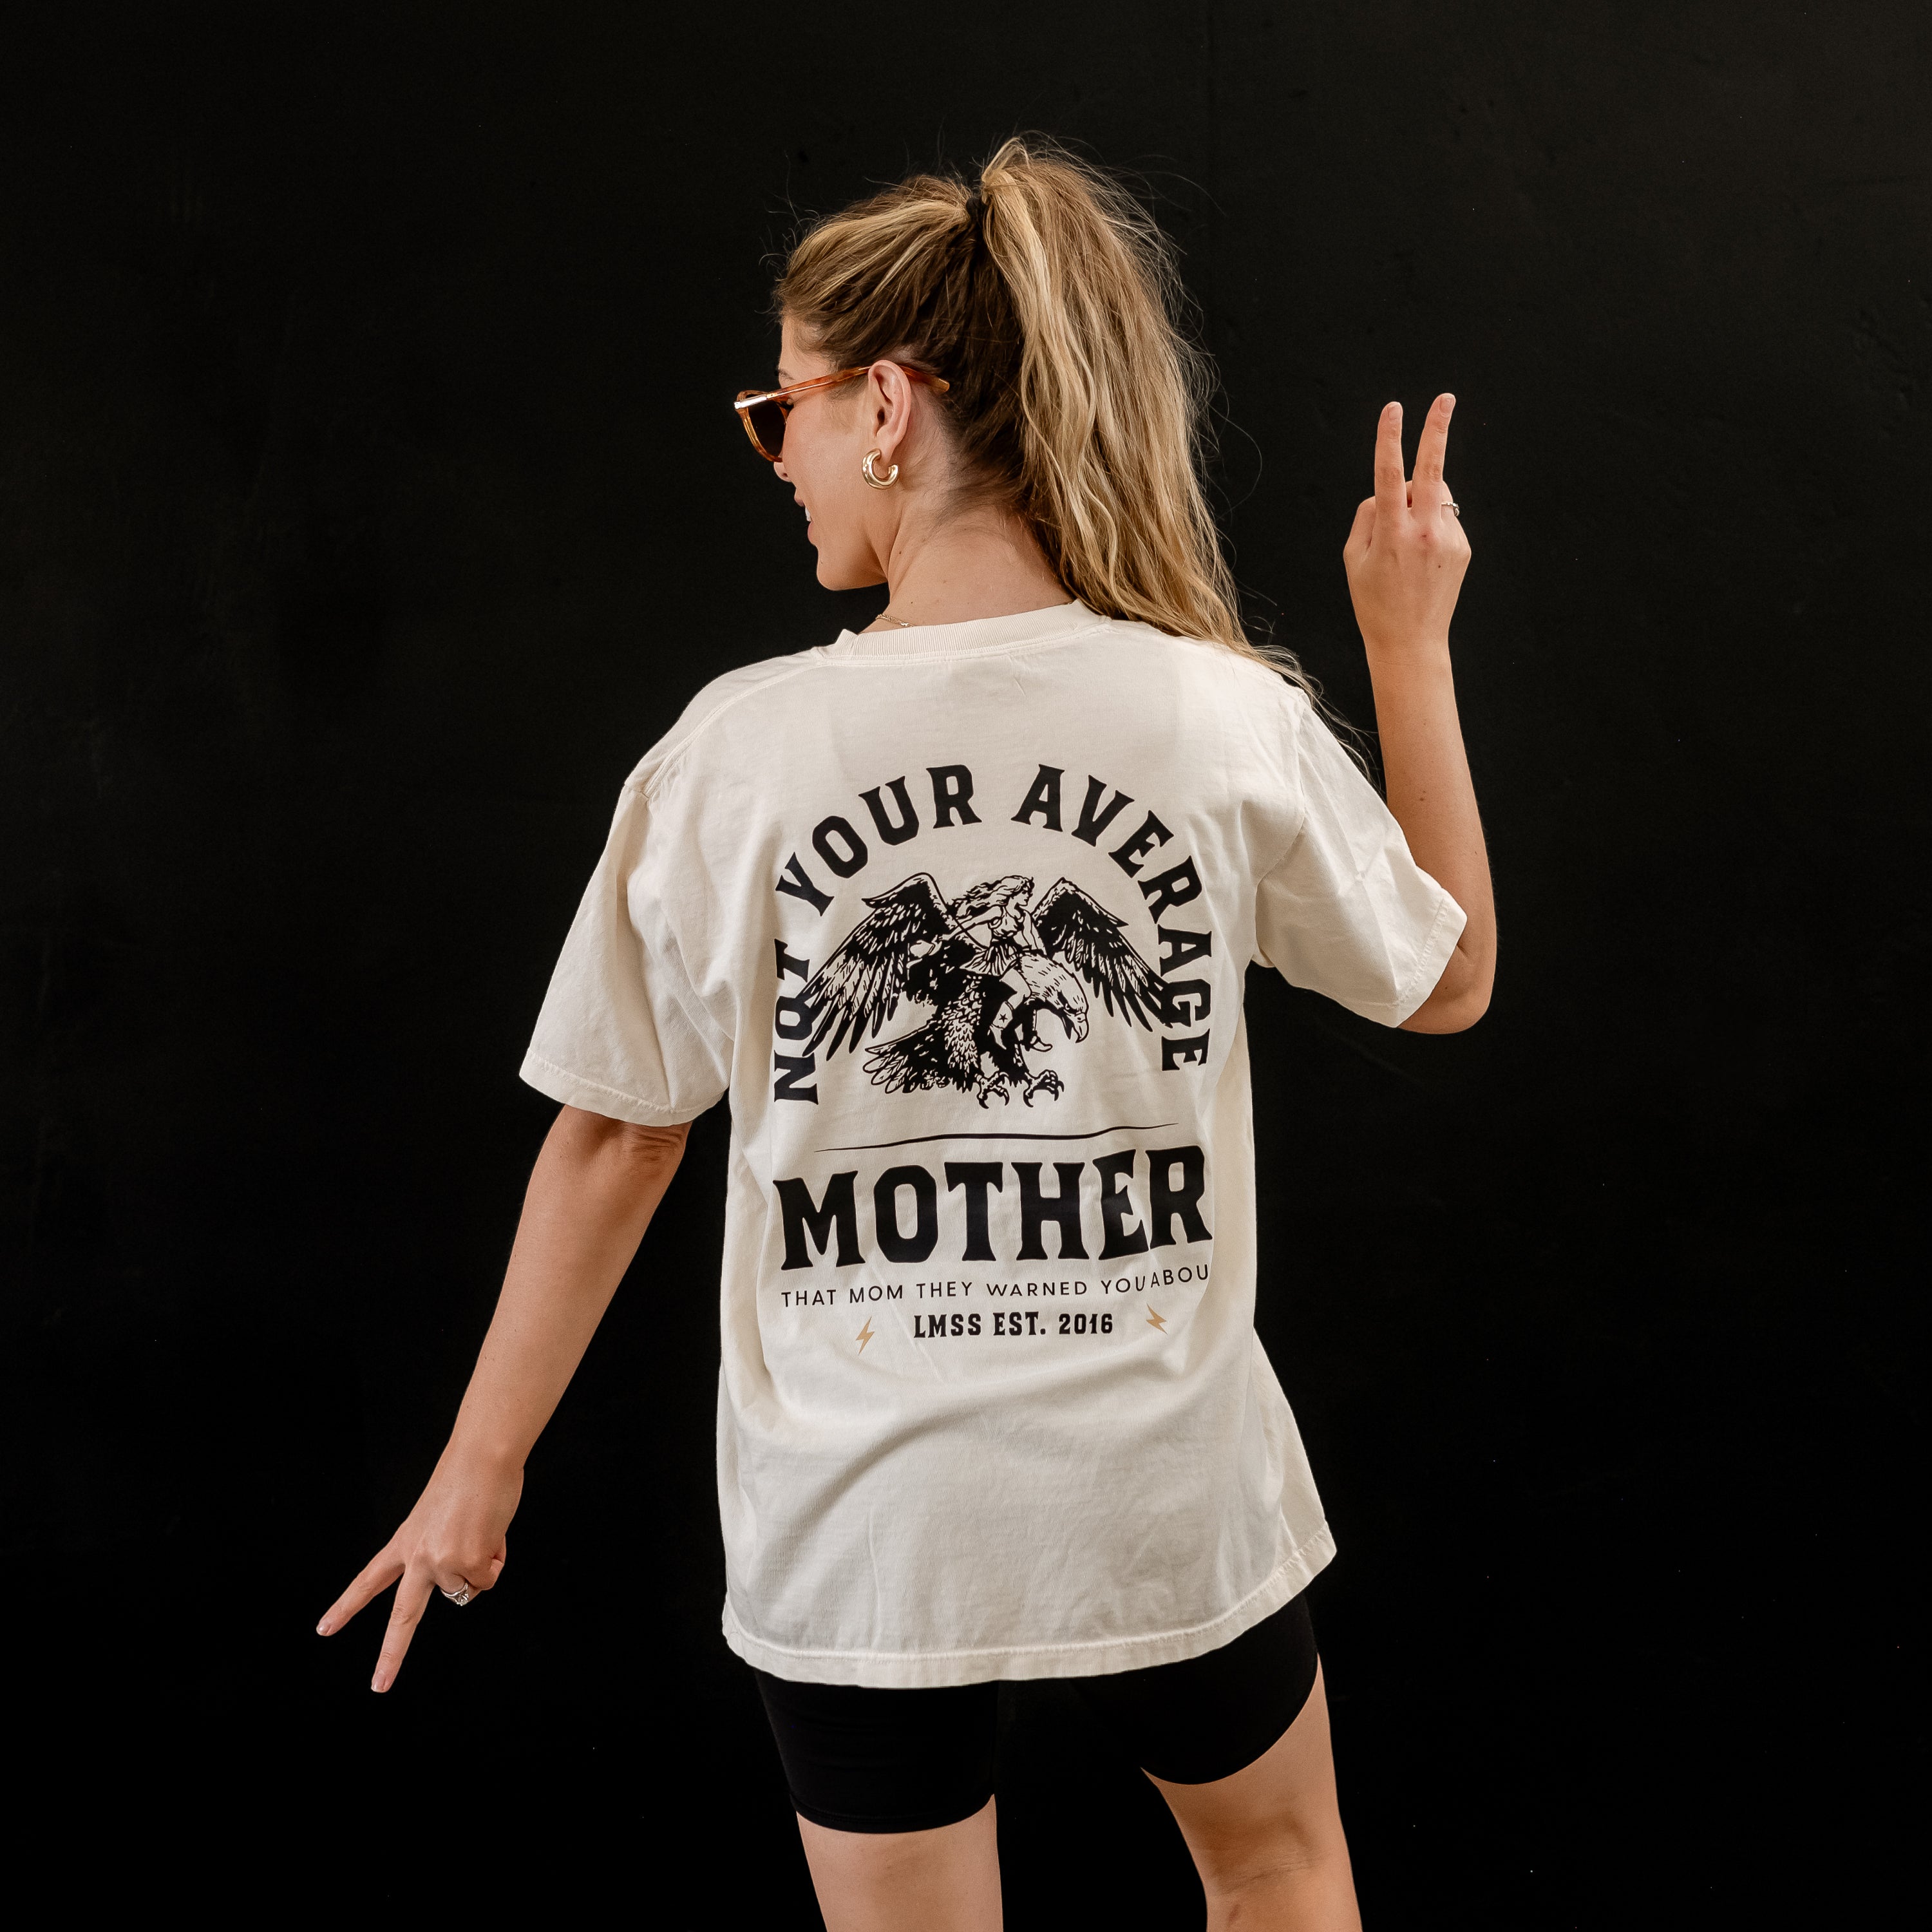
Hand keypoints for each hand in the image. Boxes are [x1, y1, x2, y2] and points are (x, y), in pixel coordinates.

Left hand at [317, 1449, 521, 1691]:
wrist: (484, 1456)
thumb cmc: (469, 1479)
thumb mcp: (442, 1521)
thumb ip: (446, 1555)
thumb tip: (472, 1581)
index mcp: (405, 1541)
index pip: (369, 1579)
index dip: (347, 1606)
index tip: (324, 1629)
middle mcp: (417, 1557)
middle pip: (403, 1617)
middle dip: (390, 1655)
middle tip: (379, 1686)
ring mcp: (440, 1562)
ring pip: (468, 1588)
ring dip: (482, 1564)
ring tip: (481, 1527)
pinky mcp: (465, 1562)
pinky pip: (488, 1578)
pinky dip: (496, 1560)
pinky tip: (491, 1531)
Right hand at [1342, 395, 1470, 655]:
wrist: (1410, 642)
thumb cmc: (1374, 602)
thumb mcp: (1354, 560)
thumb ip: (1368, 517)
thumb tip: (1387, 491)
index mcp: (1392, 532)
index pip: (1390, 474)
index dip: (1389, 438)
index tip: (1393, 409)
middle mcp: (1424, 531)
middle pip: (1432, 469)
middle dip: (1437, 431)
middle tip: (1446, 397)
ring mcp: (1448, 538)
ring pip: (1435, 494)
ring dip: (1421, 498)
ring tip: (1405, 538)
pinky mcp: (1463, 547)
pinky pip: (1444, 519)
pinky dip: (1430, 525)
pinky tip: (1421, 558)